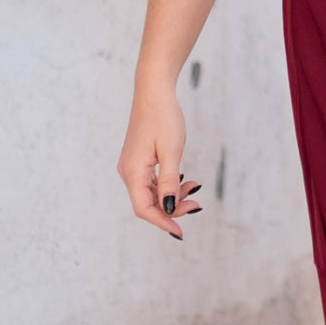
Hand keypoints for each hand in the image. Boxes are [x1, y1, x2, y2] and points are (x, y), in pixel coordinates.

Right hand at [116, 85, 199, 240]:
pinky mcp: (139, 160)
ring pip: (152, 193)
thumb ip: (169, 182)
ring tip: (195, 187)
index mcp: (132, 172)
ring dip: (174, 196)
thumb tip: (170, 208)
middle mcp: (128, 172)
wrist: (154, 92)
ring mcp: (132, 166)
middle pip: (148, 204)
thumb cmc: (163, 117)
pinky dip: (169, 185)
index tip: (181, 232)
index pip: (144, 209)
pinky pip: (152, 182)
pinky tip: (185, 180)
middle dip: (173, 208)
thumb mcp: (171, 151)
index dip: (163, 222)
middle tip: (197, 205)